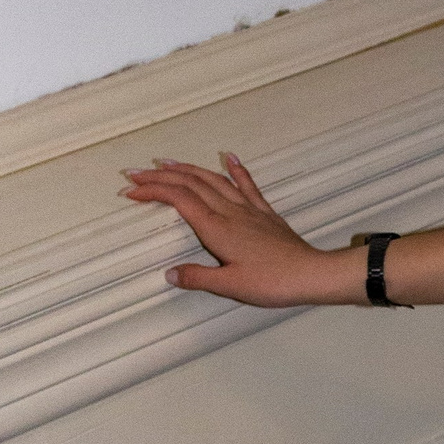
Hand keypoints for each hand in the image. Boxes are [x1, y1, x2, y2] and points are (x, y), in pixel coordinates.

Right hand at [120, 151, 338, 307]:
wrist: (312, 274)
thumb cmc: (273, 282)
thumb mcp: (230, 286)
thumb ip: (198, 278)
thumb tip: (170, 274)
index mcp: (217, 228)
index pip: (179, 200)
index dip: (152, 192)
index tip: (130, 191)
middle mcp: (231, 212)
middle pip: (191, 184)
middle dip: (161, 176)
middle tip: (135, 173)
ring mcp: (250, 210)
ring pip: (214, 181)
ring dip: (189, 168)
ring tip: (167, 162)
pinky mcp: (266, 213)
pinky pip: (248, 185)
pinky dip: (236, 170)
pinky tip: (229, 157)